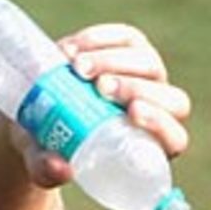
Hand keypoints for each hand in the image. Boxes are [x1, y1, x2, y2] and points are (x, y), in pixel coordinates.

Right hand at [12, 21, 191, 189]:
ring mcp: (148, 77)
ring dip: (115, 62)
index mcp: (151, 148)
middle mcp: (158, 111)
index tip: (132, 113)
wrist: (36, 112)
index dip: (160, 124)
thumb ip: (47, 171)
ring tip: (77, 68)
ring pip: (148, 63)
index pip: (174, 138)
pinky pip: (127, 38)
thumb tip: (60, 169)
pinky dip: (101, 40)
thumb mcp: (43, 164)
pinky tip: (72, 50)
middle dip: (134, 88)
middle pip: (166, 96)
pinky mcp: (131, 48)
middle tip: (99, 88)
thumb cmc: (49, 148)